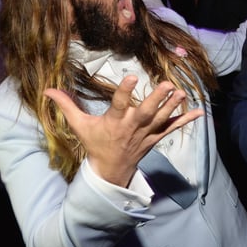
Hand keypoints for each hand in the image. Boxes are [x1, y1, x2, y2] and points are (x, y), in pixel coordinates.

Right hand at [44, 76, 202, 186]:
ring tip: (182, 92)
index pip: (119, 104)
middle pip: (146, 112)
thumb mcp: (80, 125)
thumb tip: (47, 90)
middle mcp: (132, 127)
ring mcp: (146, 134)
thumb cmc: (95, 144)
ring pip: (161, 119)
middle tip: (168, 85)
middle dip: (157, 100)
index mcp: (114, 122)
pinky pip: (172, 129)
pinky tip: (199, 113)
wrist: (110, 170)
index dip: (125, 91)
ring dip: (173, 106)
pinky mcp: (155, 139)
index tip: (132, 77)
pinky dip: (185, 121)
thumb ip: (66, 106)